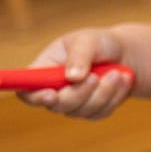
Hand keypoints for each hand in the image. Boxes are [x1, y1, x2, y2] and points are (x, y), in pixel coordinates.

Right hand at [18, 28, 134, 118]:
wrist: (123, 54)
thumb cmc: (98, 43)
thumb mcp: (88, 40)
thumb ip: (78, 56)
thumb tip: (72, 77)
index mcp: (43, 70)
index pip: (27, 91)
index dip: (34, 96)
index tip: (52, 94)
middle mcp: (54, 90)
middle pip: (57, 105)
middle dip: (80, 92)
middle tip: (97, 77)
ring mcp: (73, 104)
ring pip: (82, 110)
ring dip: (103, 91)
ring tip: (117, 73)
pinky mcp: (92, 111)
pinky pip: (101, 112)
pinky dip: (115, 96)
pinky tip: (122, 79)